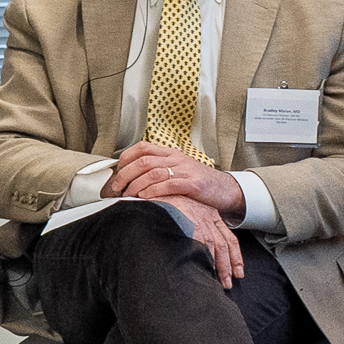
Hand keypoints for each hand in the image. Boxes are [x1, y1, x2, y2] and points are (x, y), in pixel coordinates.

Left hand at [107, 141, 244, 217]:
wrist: (226, 190)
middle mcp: (177, 159)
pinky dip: (153, 191)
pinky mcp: (194, 185)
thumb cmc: (199, 183)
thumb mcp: (179, 170)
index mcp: (172, 153)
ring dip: (136, 185)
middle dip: (125, 175)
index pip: (143, 147)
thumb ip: (160, 169)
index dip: (126, 158)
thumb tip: (132, 177)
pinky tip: (146, 197)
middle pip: (144, 161)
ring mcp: (186, 171)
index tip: (117, 171)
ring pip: (153, 172)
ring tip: (129, 194)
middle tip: (117, 187)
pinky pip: (169, 185)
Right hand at [152, 194, 243, 287]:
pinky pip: (201, 243)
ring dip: (220, 266)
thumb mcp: (187, 211)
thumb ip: (195, 226)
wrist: (157, 186)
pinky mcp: (190, 223)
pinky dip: (205, 257)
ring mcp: (200, 220)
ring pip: (216, 246)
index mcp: (210, 215)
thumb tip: (200, 248)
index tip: (238, 272)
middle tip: (229, 283)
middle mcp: (209, 217)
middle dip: (229, 266)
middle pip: (225, 245)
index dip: (235, 256)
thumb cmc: (168, 201)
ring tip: (220, 282)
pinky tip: (206, 269)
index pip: (229, 238)